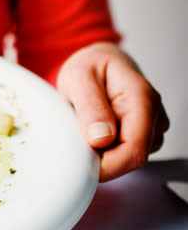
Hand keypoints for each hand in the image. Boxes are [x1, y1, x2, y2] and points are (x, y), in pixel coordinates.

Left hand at [56, 42, 168, 181]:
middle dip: (102, 160)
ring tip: (86, 127)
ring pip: (128, 159)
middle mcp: (153, 114)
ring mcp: (152, 126)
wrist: (98, 63)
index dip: (108, 165)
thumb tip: (101, 139)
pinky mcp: (144, 135)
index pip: (134, 149)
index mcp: (141, 98)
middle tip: (76, 140)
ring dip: (103, 154)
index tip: (82, 165)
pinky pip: (125, 155)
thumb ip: (90, 107)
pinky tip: (95, 132)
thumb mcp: (78, 78)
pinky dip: (106, 151)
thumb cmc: (88, 68)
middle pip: (132, 157)